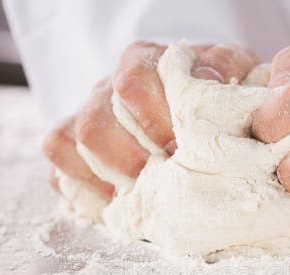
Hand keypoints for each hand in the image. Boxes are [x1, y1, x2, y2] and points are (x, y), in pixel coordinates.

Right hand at [43, 41, 261, 202]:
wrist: (197, 115)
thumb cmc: (214, 98)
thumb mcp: (231, 72)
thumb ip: (225, 67)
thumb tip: (208, 80)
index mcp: (144, 62)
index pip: (133, 83)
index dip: (154, 120)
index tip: (180, 148)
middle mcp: (108, 87)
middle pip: (95, 121)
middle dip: (132, 159)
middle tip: (163, 177)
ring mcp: (86, 115)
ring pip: (75, 142)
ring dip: (111, 175)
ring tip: (145, 190)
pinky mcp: (73, 146)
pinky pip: (58, 162)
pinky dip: (84, 184)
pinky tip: (118, 197)